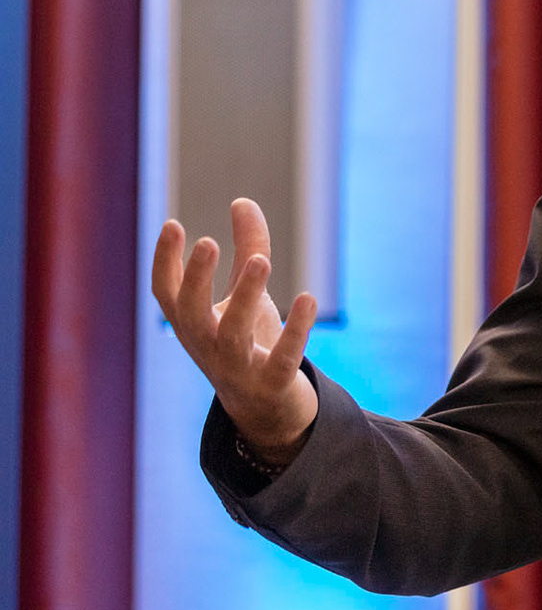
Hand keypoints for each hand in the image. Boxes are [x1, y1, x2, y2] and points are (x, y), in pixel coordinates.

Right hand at [151, 198, 318, 465]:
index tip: (173, 224)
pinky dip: (296, 329)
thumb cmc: (249, 340)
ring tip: (261, 260)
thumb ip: (247, 248)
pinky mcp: (271, 383)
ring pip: (232, 334)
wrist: (265, 409)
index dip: (165, 261)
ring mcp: (236, 367)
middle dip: (197, 278)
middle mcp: (206, 345)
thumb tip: (242, 200)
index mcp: (192, 323)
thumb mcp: (245, 294)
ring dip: (245, 296)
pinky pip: (281, 358)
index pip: (166, 293)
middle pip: (190, 313)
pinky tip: (308, 297)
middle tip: (207, 241)